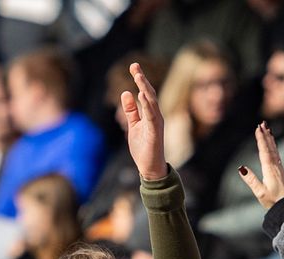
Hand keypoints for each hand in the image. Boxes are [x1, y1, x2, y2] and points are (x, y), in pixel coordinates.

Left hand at [121, 62, 167, 180]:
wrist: (150, 168)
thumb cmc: (144, 148)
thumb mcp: (133, 125)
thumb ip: (131, 110)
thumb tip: (127, 93)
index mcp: (150, 114)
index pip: (145, 93)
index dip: (140, 79)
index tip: (133, 66)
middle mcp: (156, 116)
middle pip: (149, 94)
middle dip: (142, 79)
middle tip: (134, 65)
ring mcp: (156, 123)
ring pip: (152, 102)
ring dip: (145, 89)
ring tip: (138, 77)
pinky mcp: (155, 132)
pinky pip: (152, 116)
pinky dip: (148, 105)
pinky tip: (142, 95)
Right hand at [238, 122, 283, 210]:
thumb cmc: (273, 201)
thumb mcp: (259, 192)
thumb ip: (250, 180)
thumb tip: (241, 168)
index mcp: (269, 170)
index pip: (264, 151)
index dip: (260, 139)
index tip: (258, 128)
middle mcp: (275, 167)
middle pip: (270, 147)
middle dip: (266, 135)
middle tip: (263, 123)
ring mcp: (279, 169)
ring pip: (274, 150)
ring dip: (270, 139)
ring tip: (268, 130)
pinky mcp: (281, 172)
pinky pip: (276, 155)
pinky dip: (273, 148)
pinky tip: (273, 147)